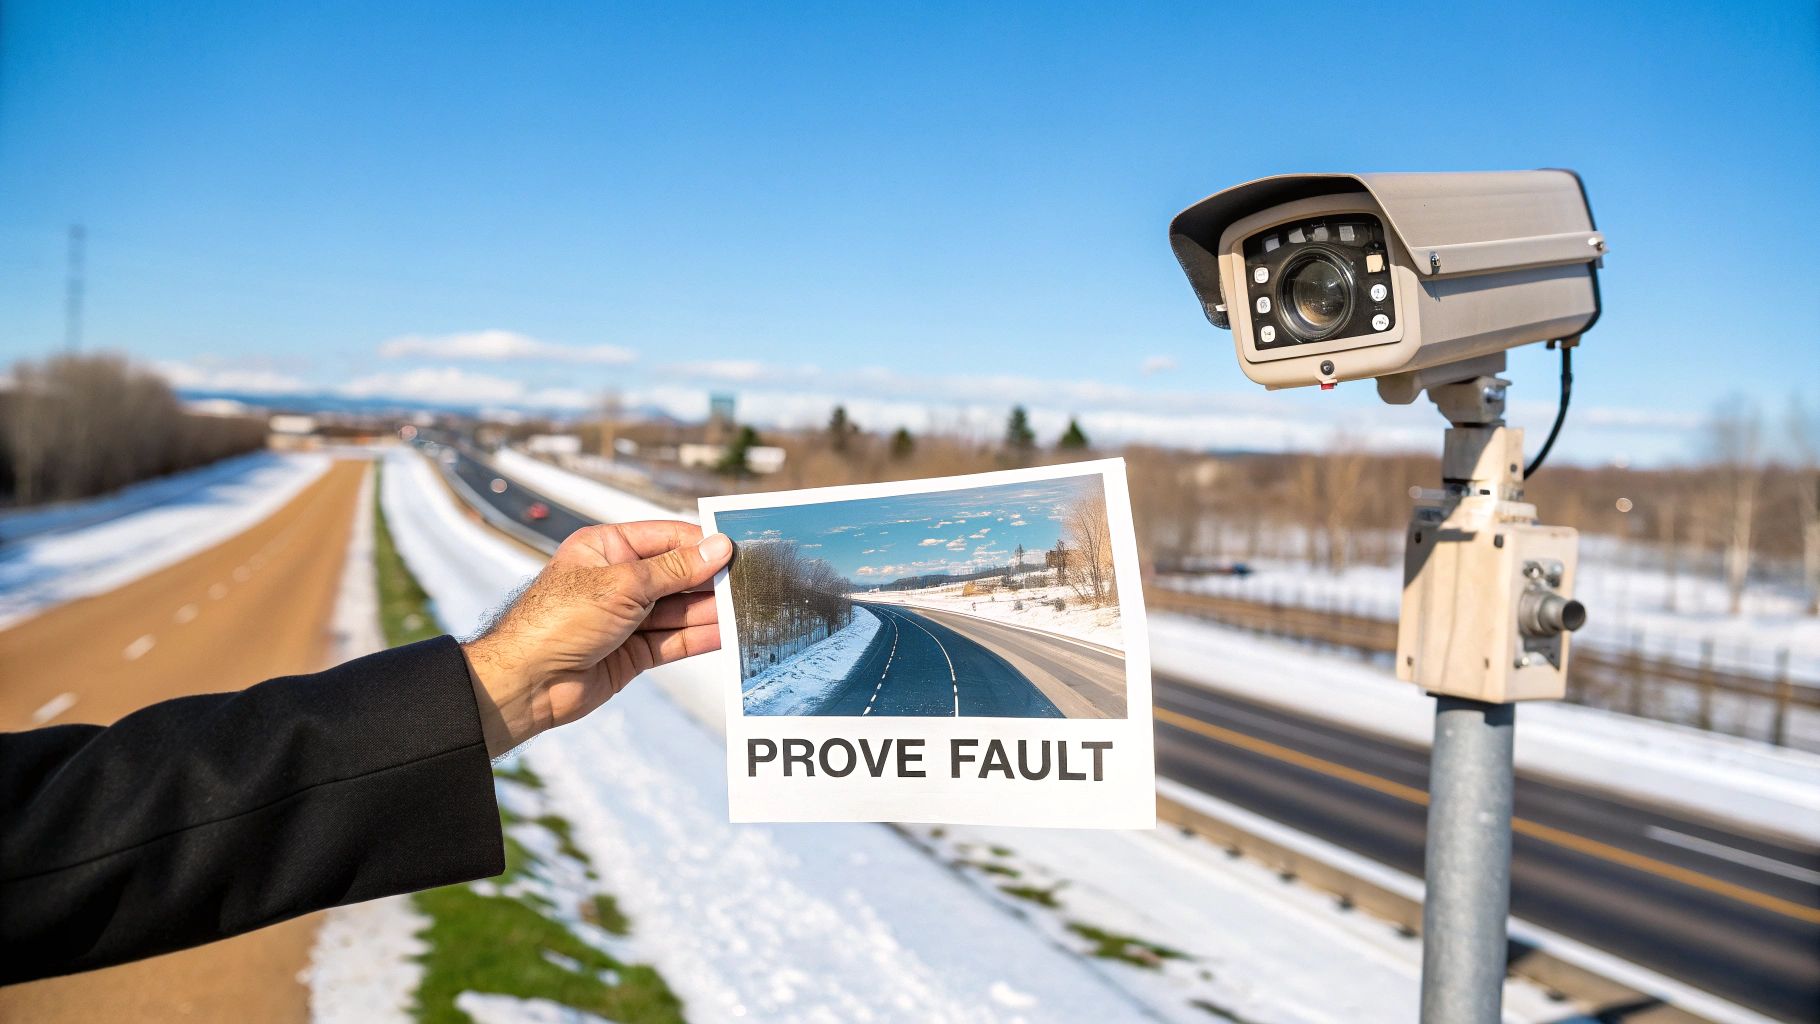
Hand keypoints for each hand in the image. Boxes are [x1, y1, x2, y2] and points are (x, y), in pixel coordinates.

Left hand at [460, 521, 732, 756]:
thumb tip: (717, 548)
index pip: (666, 538)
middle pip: (676, 575)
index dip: (702, 544)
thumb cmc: (557, 622)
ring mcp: (626, 617)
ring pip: (679, 610)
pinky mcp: (632, 651)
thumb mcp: (622, 585)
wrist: (526, 683)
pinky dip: (700, 636)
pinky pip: (674, 639)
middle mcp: (618, 580)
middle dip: (711, 580)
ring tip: (747, 608)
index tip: (739, 548)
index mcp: (607, 548)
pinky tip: (727, 632)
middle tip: (751, 581)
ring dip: (711, 610)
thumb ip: (675, 569)